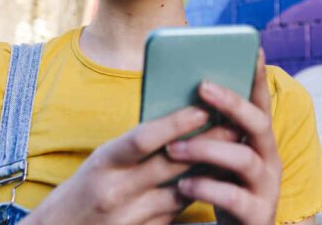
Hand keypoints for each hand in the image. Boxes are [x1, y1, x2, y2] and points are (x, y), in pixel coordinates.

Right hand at [22, 106, 233, 224]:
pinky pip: (179, 213)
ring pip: (182, 191)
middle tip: (235, 124)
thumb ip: (137, 145)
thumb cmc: (86, 187)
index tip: (204, 107)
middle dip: (206, 144)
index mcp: (104, 163)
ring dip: (210, 170)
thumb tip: (180, 119)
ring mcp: (131, 218)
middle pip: (171, 165)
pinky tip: (218, 179)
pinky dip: (199, 194)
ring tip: (235, 149)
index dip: (176, 123)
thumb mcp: (103, 160)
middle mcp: (116, 191)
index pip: (143, 138)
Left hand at [166, 51, 281, 224]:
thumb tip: (181, 100)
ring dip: (206, 148)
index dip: (258, 77)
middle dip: (231, 102)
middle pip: (258, 123)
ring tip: (173, 148)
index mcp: (260, 142)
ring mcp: (266, 187)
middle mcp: (269, 159)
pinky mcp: (257, 213)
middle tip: (202, 86)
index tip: (254, 49)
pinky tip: (183, 185)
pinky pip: (232, 196)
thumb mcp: (219, 159)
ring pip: (243, 158)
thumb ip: (211, 134)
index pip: (261, 103)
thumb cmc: (222, 191)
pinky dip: (206, 188)